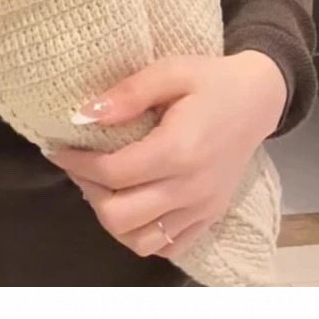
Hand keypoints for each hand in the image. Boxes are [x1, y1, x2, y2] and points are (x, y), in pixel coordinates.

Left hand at [48, 51, 286, 259]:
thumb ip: (128, 93)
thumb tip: (84, 116)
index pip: (113, 173)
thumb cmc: (211, 80)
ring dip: (112, 218)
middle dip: (89, 192)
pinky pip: (167, 247)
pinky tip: (132, 205)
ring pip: (139, 241)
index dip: (76, 164)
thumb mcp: (171, 70)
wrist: (259, 98)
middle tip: (81, 167)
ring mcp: (202, 208)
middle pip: (119, 216)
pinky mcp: (210, 217)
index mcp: (179, 150)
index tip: (58, 149)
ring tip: (104, 187)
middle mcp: (190, 188)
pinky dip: (141, 236)